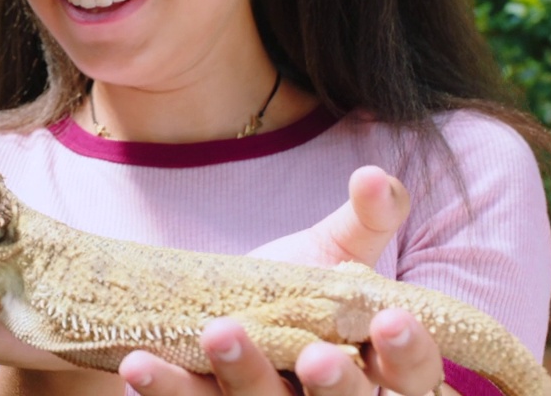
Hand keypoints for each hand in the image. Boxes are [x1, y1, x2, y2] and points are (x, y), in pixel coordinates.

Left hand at [117, 166, 450, 395]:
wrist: (225, 311)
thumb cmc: (299, 290)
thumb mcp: (334, 253)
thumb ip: (367, 218)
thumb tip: (373, 176)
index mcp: (376, 367)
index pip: (411, 374)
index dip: (407, 354)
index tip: (392, 320)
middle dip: (335, 385)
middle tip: (316, 355)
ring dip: (244, 377)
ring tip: (218, 332)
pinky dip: (166, 389)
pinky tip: (139, 362)